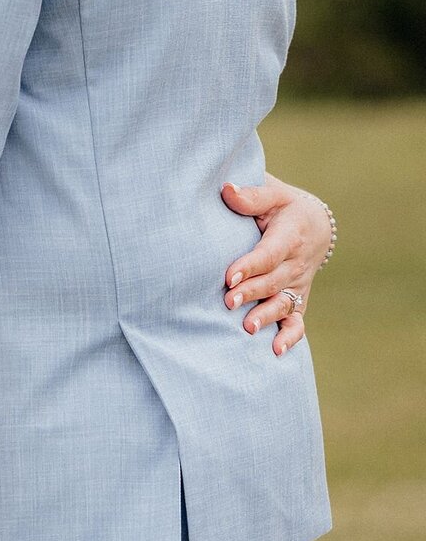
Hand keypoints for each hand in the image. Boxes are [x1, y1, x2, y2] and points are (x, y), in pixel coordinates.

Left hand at [220, 175, 332, 355]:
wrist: (315, 224)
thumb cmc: (284, 206)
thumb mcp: (273, 193)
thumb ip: (251, 196)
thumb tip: (226, 189)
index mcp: (290, 235)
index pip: (269, 254)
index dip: (250, 266)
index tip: (229, 276)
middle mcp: (297, 263)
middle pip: (273, 282)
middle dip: (251, 293)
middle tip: (227, 302)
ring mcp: (299, 284)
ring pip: (283, 303)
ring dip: (266, 316)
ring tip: (247, 327)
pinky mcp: (298, 298)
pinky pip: (297, 321)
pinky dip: (289, 337)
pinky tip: (276, 350)